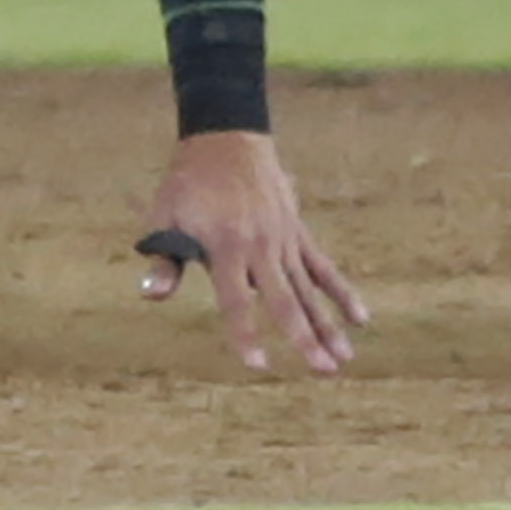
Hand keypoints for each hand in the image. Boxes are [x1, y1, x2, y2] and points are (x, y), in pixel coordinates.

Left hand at [139, 128, 367, 375]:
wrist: (226, 140)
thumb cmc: (187, 184)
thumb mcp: (164, 216)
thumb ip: (164, 258)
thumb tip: (150, 294)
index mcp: (225, 245)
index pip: (235, 299)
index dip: (245, 333)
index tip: (258, 364)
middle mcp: (260, 245)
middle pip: (285, 299)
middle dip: (304, 337)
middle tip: (323, 370)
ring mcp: (284, 238)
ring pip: (310, 289)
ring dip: (328, 324)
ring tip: (345, 358)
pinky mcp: (297, 231)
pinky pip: (323, 267)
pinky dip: (341, 292)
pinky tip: (360, 319)